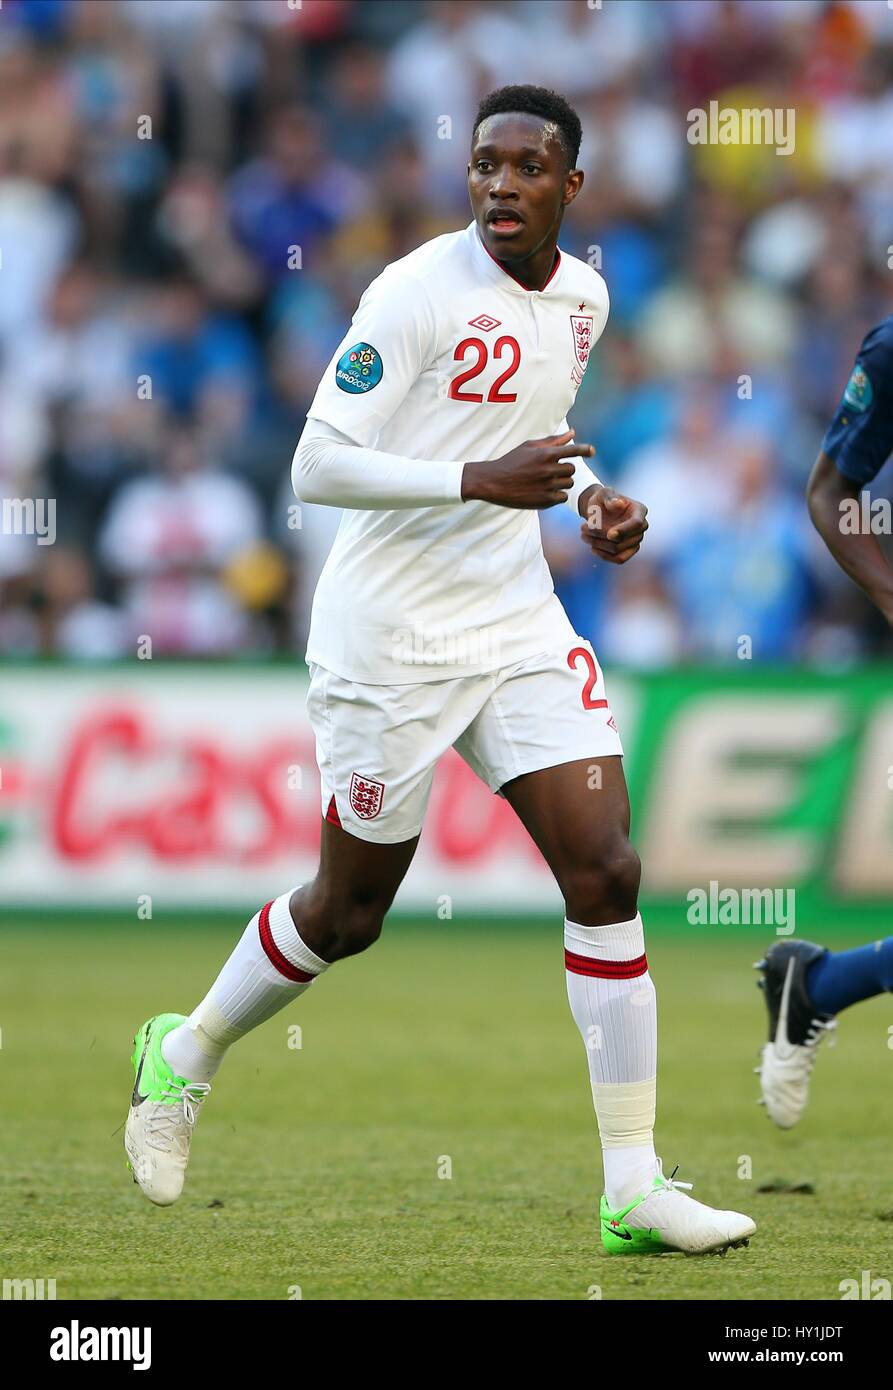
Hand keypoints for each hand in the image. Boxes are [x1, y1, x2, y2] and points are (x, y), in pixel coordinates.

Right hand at [461, 430, 593, 508]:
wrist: (493, 483)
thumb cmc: (511, 462)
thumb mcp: (529, 447)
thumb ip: (552, 441)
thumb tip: (573, 433)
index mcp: (545, 454)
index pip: (572, 450)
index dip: (584, 450)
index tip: (592, 451)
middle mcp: (548, 469)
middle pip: (571, 469)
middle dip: (564, 470)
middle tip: (550, 471)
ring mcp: (547, 486)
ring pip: (568, 484)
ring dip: (561, 482)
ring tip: (545, 482)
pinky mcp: (545, 501)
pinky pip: (562, 497)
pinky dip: (557, 495)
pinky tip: (544, 491)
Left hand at [580, 485, 647, 563]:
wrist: (599, 510)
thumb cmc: (602, 499)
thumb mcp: (603, 493)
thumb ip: (609, 497)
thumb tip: (618, 504)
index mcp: (639, 510)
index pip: (637, 523)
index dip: (624, 530)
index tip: (609, 534)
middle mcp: (641, 527)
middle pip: (624, 539)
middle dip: (601, 535)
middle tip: (582, 528)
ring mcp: (636, 540)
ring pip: (618, 549)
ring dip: (598, 544)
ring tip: (583, 535)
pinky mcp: (628, 551)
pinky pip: (619, 559)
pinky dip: (604, 556)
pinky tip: (592, 548)